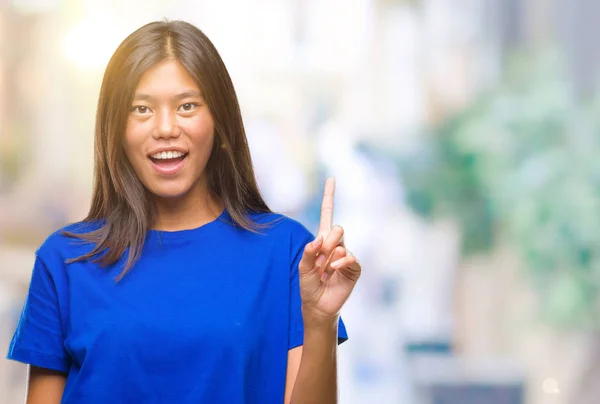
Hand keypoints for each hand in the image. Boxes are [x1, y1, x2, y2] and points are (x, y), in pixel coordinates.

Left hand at [298, 177, 360, 320]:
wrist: (318, 305)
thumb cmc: (309, 286)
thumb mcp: (303, 268)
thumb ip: (309, 253)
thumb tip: (318, 240)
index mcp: (322, 241)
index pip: (327, 214)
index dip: (329, 196)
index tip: (331, 178)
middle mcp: (336, 245)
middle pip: (336, 227)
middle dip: (326, 241)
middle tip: (319, 259)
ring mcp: (346, 255)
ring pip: (341, 242)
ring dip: (329, 256)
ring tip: (324, 272)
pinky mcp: (354, 267)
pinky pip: (350, 257)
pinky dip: (340, 262)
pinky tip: (334, 270)